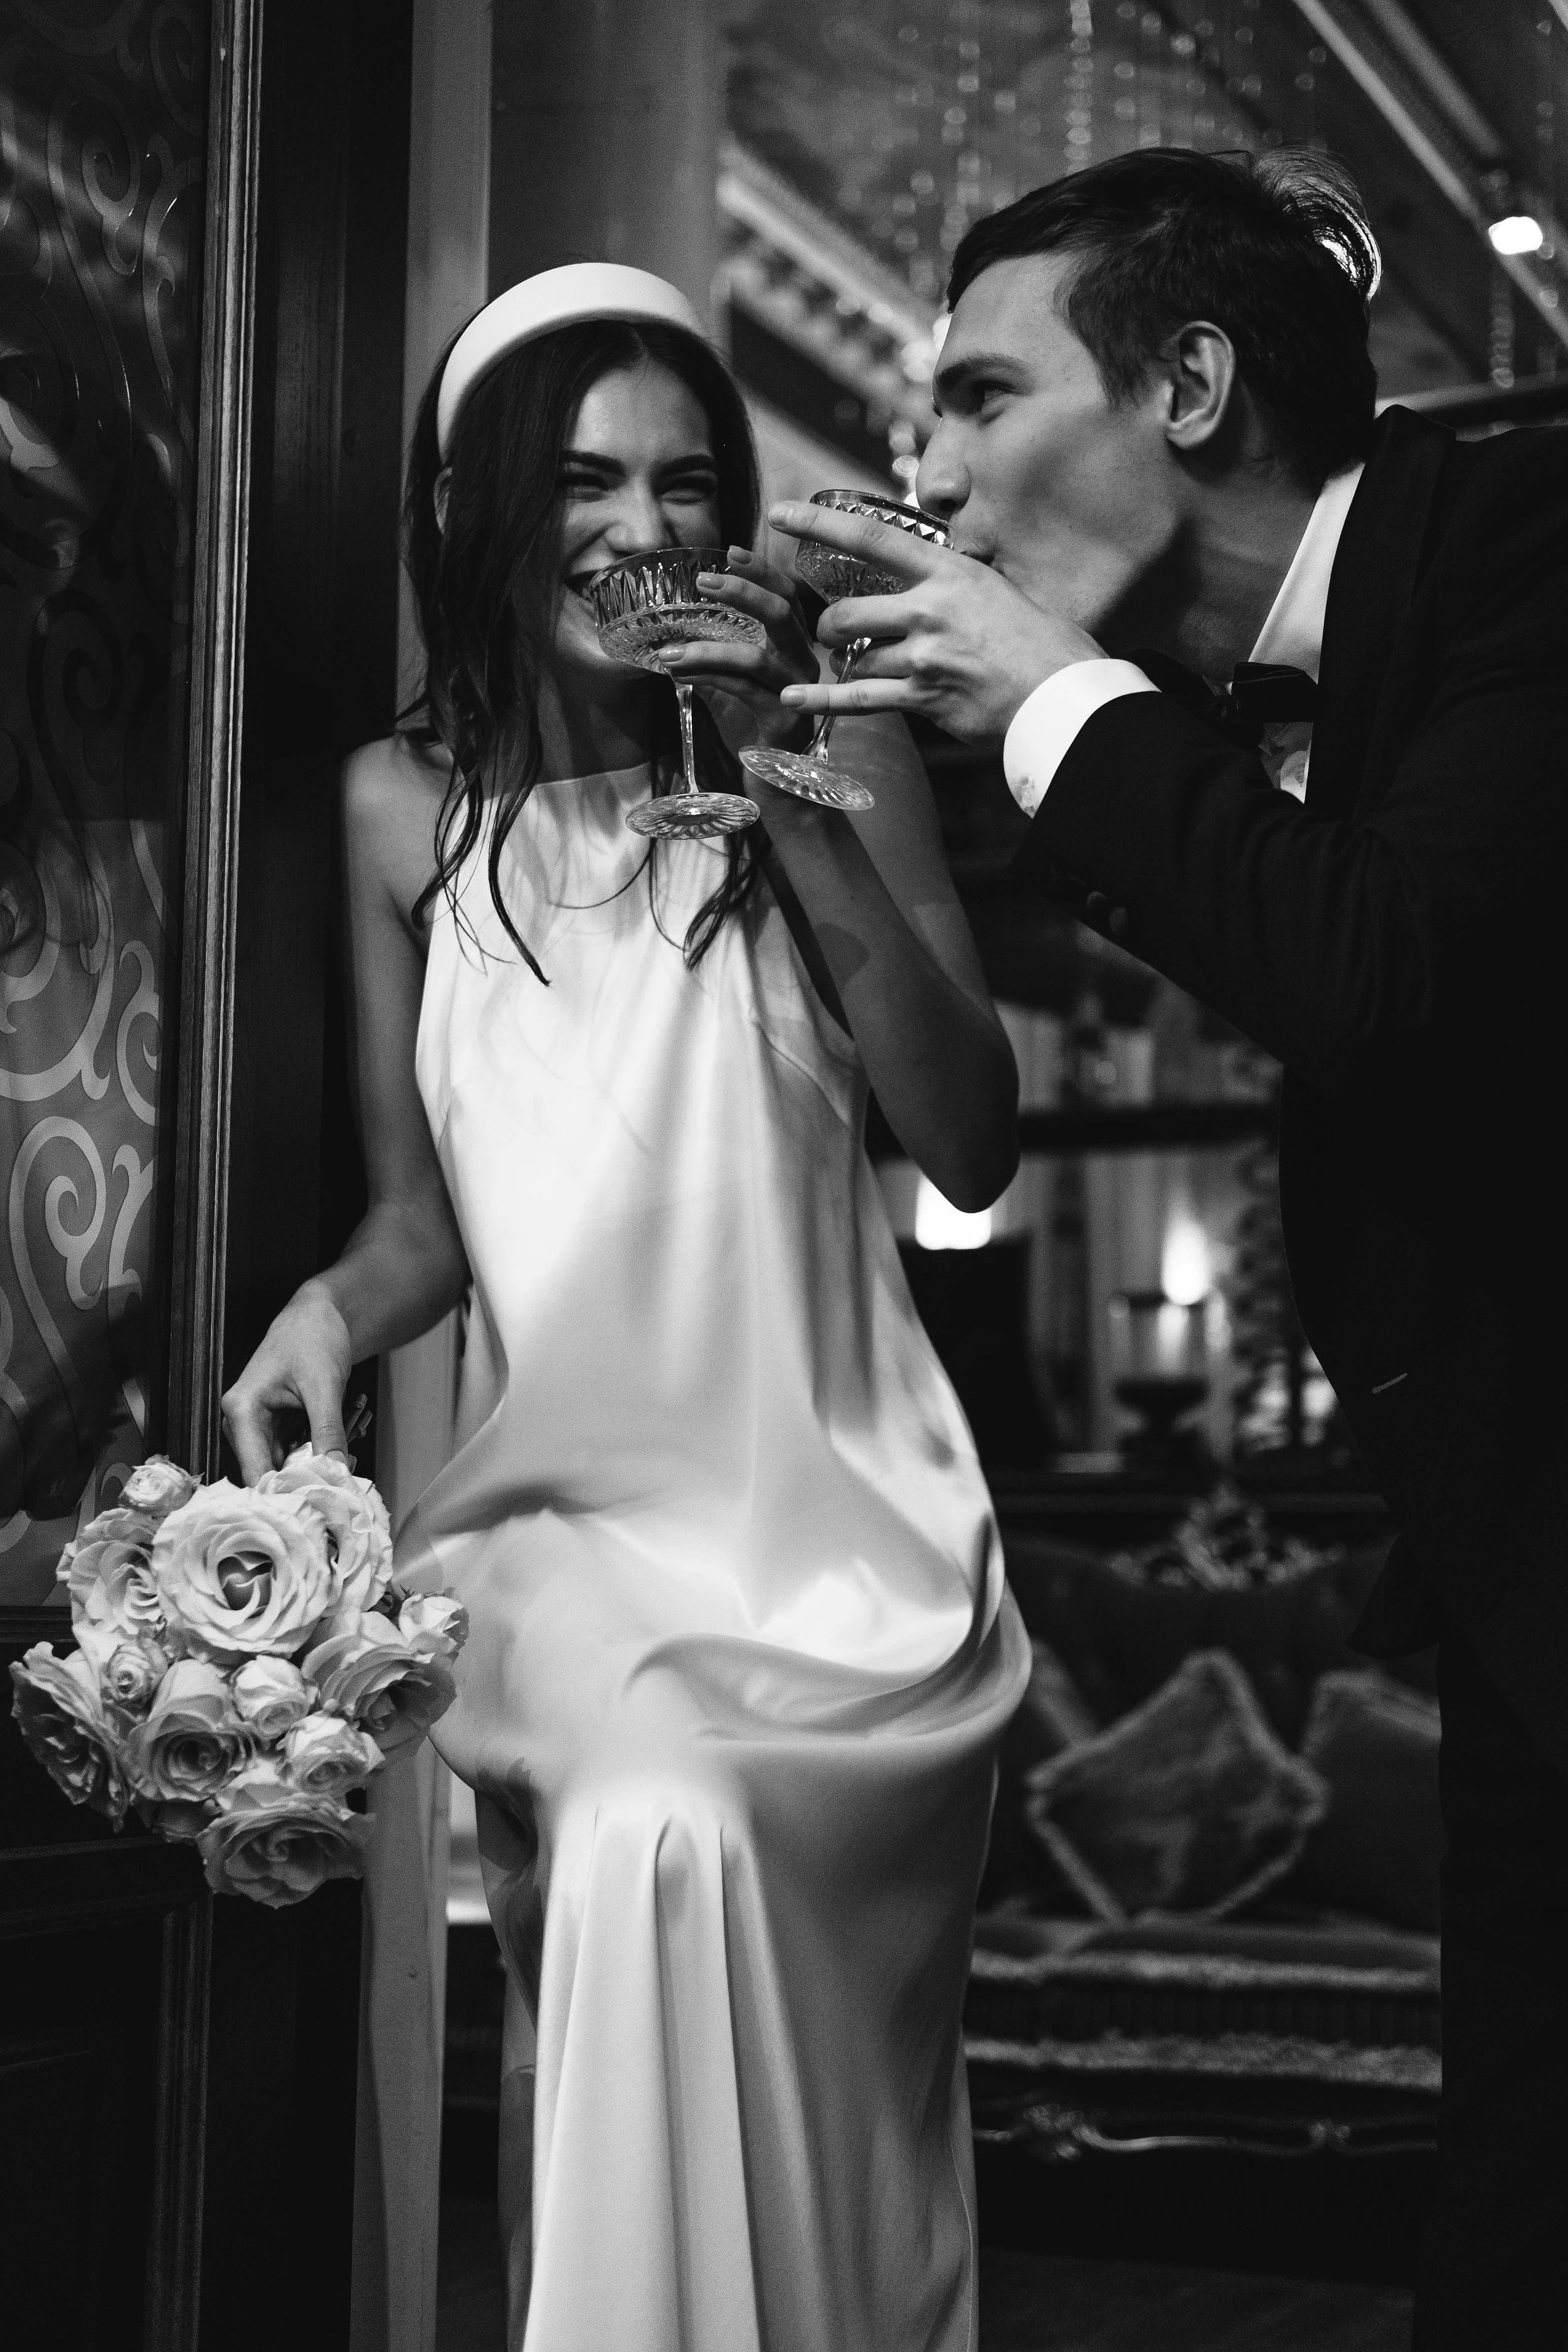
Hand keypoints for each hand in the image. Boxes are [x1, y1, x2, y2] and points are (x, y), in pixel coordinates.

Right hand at [221, 1283, 353, 1483]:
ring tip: (347, 1452)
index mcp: (242, 1410)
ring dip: (316, 1465)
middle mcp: (242, 1424)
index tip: (317, 1505)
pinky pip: (296, 1455)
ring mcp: (258, 1428)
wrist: (320, 1316)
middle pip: (270, 1472)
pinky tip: (341, 1444)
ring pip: (287, 1466)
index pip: (255, 1471)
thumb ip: (327, 1431)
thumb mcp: (324, 1386)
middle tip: (343, 1480)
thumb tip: (335, 1474)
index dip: (284, 1493)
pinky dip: (319, 1453)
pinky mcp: (276, 1429)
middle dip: (307, 1479)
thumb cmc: (313, 1339)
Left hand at [651, 545, 819, 750]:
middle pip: (783, 615)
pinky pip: (742, 691)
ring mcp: (797, 693)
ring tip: (668, 650)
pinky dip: (707, 678)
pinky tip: (678, 674)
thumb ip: (718, 656)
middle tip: (702, 581)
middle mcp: (804, 666)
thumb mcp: (737, 683)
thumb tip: (677, 632)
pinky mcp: (782, 721)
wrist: (777, 784)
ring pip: (755, 658)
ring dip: (707, 649)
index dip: (763, 572)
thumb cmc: (757, 728)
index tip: (731, 552)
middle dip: (743, 592)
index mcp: (796, 648)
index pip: (789, 598)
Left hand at [768, 499, 1104, 746]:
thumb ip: (952, 585)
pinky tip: (792, 698)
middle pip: (847, 612)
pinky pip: (861, 700)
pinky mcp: (925, 698)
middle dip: (831, 626)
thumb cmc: (1042, 641)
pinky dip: (823, 700)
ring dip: (851, 666)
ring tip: (866, 667)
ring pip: (857, 659)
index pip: (870, 537)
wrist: (1064, 693)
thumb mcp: (997, 590)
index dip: (819, 523)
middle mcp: (930, 609)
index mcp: (948, 572)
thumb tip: (926, 580)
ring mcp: (925, 656)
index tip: (781, 513)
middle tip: (837, 633)